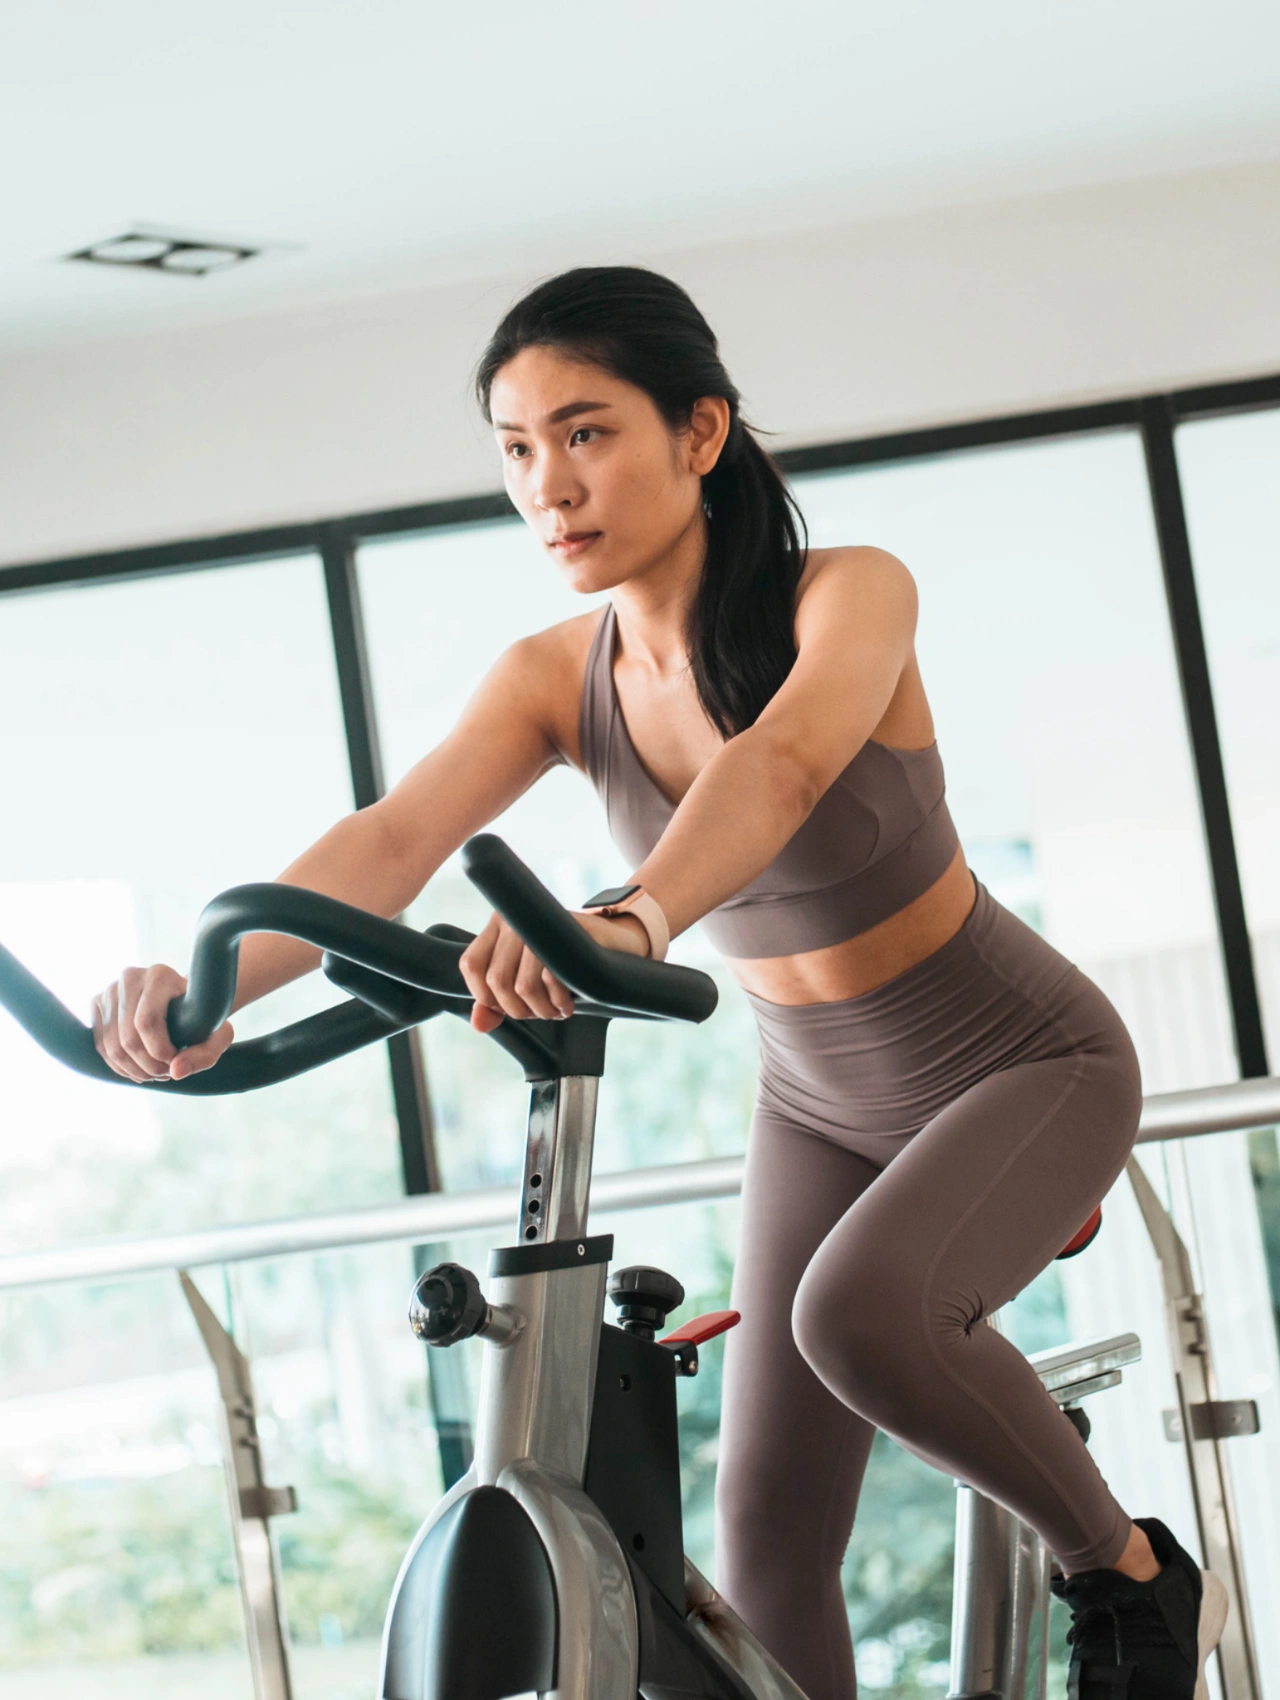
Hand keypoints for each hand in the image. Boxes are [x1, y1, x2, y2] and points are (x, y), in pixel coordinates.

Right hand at [92, 965, 234, 1081]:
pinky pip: (101, 1047)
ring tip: (156, 1072)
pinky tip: (140, 1068)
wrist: (184, 1000)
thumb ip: (205, 1054)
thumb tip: (176, 1072)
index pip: (146, 1022)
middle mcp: (130, 977)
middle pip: (128, 1039)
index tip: (175, 1061)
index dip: (159, 1052)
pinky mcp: (97, 1004)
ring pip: (112, 1047)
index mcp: (160, 976)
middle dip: (149, 1066)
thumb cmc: (203, 1017)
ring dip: (135, 1070)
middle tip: (167, 1072)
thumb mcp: (218, 1035)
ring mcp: (109, 990)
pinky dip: (120, 1067)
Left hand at [458, 909, 648, 1032]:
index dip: (484, 996)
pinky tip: (567, 1004)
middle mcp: (516, 919)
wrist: (614, 942)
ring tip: (556, 1010)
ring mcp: (541, 923)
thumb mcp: (527, 982)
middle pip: (496, 980)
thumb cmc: (565, 964)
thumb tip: (479, 1024)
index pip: (471, 965)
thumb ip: (497, 1002)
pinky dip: (558, 1002)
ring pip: (522, 985)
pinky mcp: (567, 932)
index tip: (508, 1006)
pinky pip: (550, 978)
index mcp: (499, 925)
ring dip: (541, 1010)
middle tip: (539, 1013)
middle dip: (519, 1010)